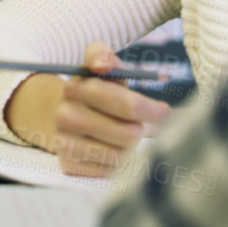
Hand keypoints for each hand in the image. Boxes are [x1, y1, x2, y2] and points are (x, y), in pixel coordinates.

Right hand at [32, 41, 171, 176]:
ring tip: (120, 135)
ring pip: (121, 156)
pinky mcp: (68, 166)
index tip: (164, 111)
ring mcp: (64, 143)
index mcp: (77, 88)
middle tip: (135, 123)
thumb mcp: (99, 67)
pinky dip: (115, 162)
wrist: (62, 115)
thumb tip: (102, 63)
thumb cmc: (94, 90)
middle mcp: (65, 116)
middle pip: (129, 135)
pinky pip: (108, 171)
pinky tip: (109, 148)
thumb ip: (102, 55)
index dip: (152, 110)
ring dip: (127, 147)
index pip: (128, 105)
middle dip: (138, 129)